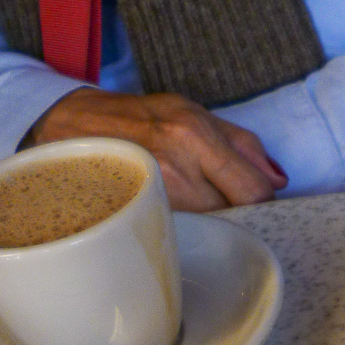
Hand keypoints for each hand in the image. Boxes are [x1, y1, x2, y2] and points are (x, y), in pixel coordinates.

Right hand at [27, 88, 287, 211]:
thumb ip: (242, 143)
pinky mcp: (137, 217)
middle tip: (230, 203)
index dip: (264, 200)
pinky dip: (192, 229)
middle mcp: (175, 168)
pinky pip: (184, 233)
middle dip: (242, 211)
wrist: (66, 128)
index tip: (261, 199)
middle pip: (235, 214)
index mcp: (193, 136)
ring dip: (217, 222)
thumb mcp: (192, 111)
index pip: (252, 190)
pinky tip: (184, 217)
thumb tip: (278, 180)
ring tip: (202, 206)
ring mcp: (153, 197)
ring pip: (211, 228)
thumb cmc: (135, 117)